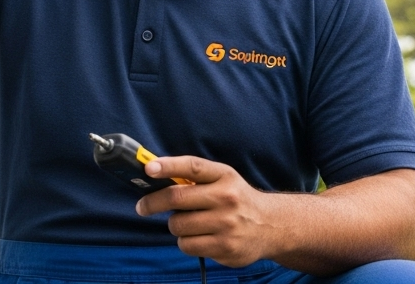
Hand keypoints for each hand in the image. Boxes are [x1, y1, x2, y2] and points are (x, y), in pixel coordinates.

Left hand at [135, 156, 280, 267]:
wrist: (271, 226)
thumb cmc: (237, 199)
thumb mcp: (223, 179)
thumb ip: (195, 176)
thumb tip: (155, 173)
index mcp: (224, 176)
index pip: (193, 167)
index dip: (168, 166)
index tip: (148, 168)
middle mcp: (227, 198)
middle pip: (177, 199)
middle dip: (152, 203)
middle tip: (143, 206)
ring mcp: (226, 225)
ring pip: (178, 225)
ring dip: (176, 225)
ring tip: (189, 223)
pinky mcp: (225, 247)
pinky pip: (187, 245)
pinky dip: (185, 242)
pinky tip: (199, 237)